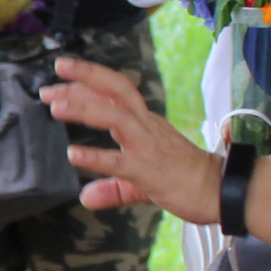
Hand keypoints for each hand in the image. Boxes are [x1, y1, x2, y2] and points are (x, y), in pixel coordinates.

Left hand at [42, 54, 215, 219]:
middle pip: (115, 91)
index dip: (90, 78)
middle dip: (83, 80)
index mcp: (145, 122)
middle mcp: (146, 126)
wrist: (220, 191)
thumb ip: (111, 187)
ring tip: (56, 107)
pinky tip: (73, 155)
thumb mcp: (140, 182)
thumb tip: (86, 197)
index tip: (62, 72)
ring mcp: (149, 146)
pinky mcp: (150, 170)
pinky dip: (96, 157)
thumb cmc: (185, 181)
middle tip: (49, 84)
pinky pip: (120, 162)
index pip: (116, 90)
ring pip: (116, 116)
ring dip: (84, 108)